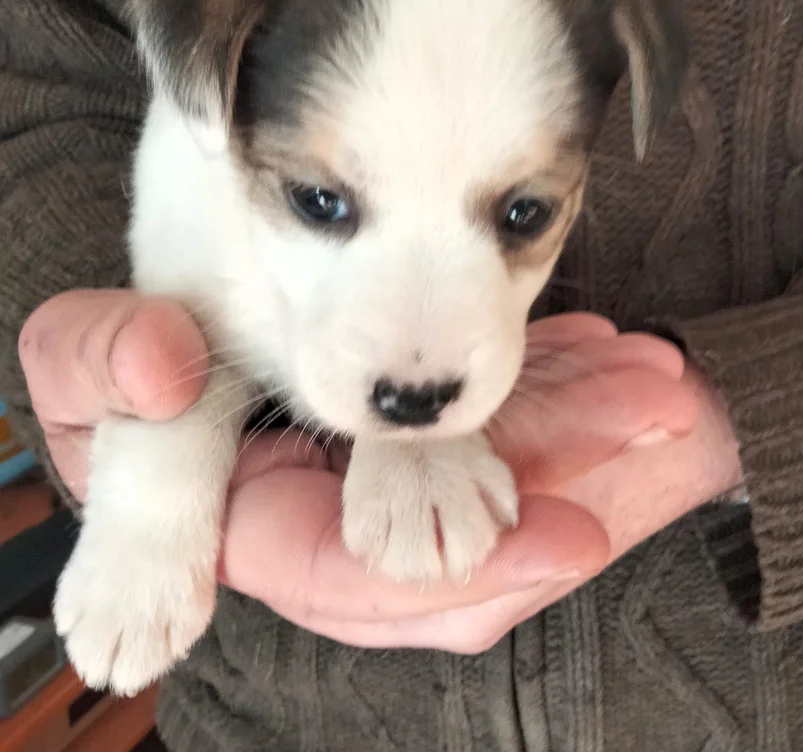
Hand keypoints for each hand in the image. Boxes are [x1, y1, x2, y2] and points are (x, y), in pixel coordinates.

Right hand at [19, 293, 726, 653]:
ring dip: (583, 425)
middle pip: (462, 535)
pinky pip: (502, 419)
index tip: (568, 538)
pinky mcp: (426, 419)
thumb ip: (104, 380)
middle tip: (660, 411)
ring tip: (661, 378)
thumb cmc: (123, 338)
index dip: (444, 567)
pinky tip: (614, 347)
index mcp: (257, 524)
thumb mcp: (97, 357)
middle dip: (565, 477)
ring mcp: (389, 466)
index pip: (345, 568)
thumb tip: (152, 424)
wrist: (174, 278)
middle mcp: (342, 512)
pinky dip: (557, 384)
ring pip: (497, 473)